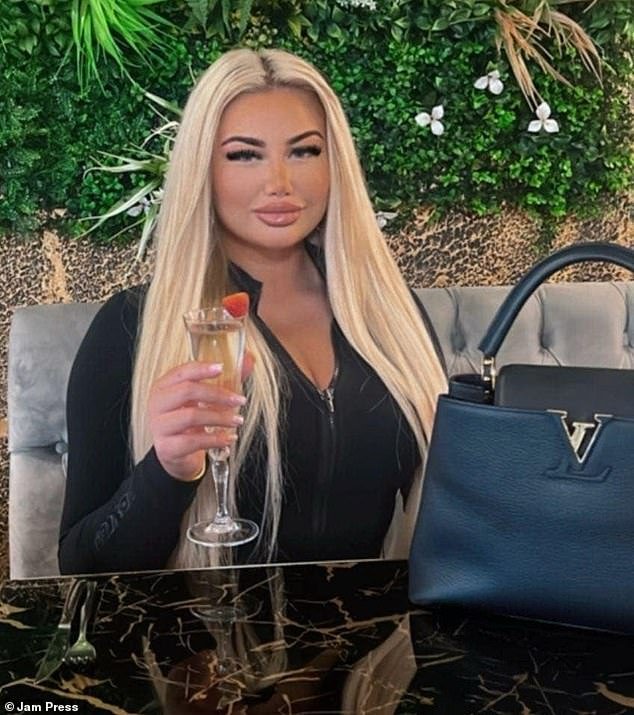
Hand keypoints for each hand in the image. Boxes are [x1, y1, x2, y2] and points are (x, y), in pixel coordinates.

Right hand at [148, 354, 253, 481]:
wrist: (174, 454)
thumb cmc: (189, 422)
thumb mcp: (204, 400)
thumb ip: (226, 379)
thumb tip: (249, 360)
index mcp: (164, 387)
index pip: (181, 372)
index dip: (202, 368)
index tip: (222, 368)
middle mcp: (157, 404)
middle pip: (187, 391)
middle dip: (218, 394)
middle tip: (239, 400)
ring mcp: (160, 426)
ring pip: (191, 416)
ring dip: (220, 418)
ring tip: (237, 421)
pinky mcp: (166, 448)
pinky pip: (193, 441)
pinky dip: (215, 440)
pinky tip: (228, 439)